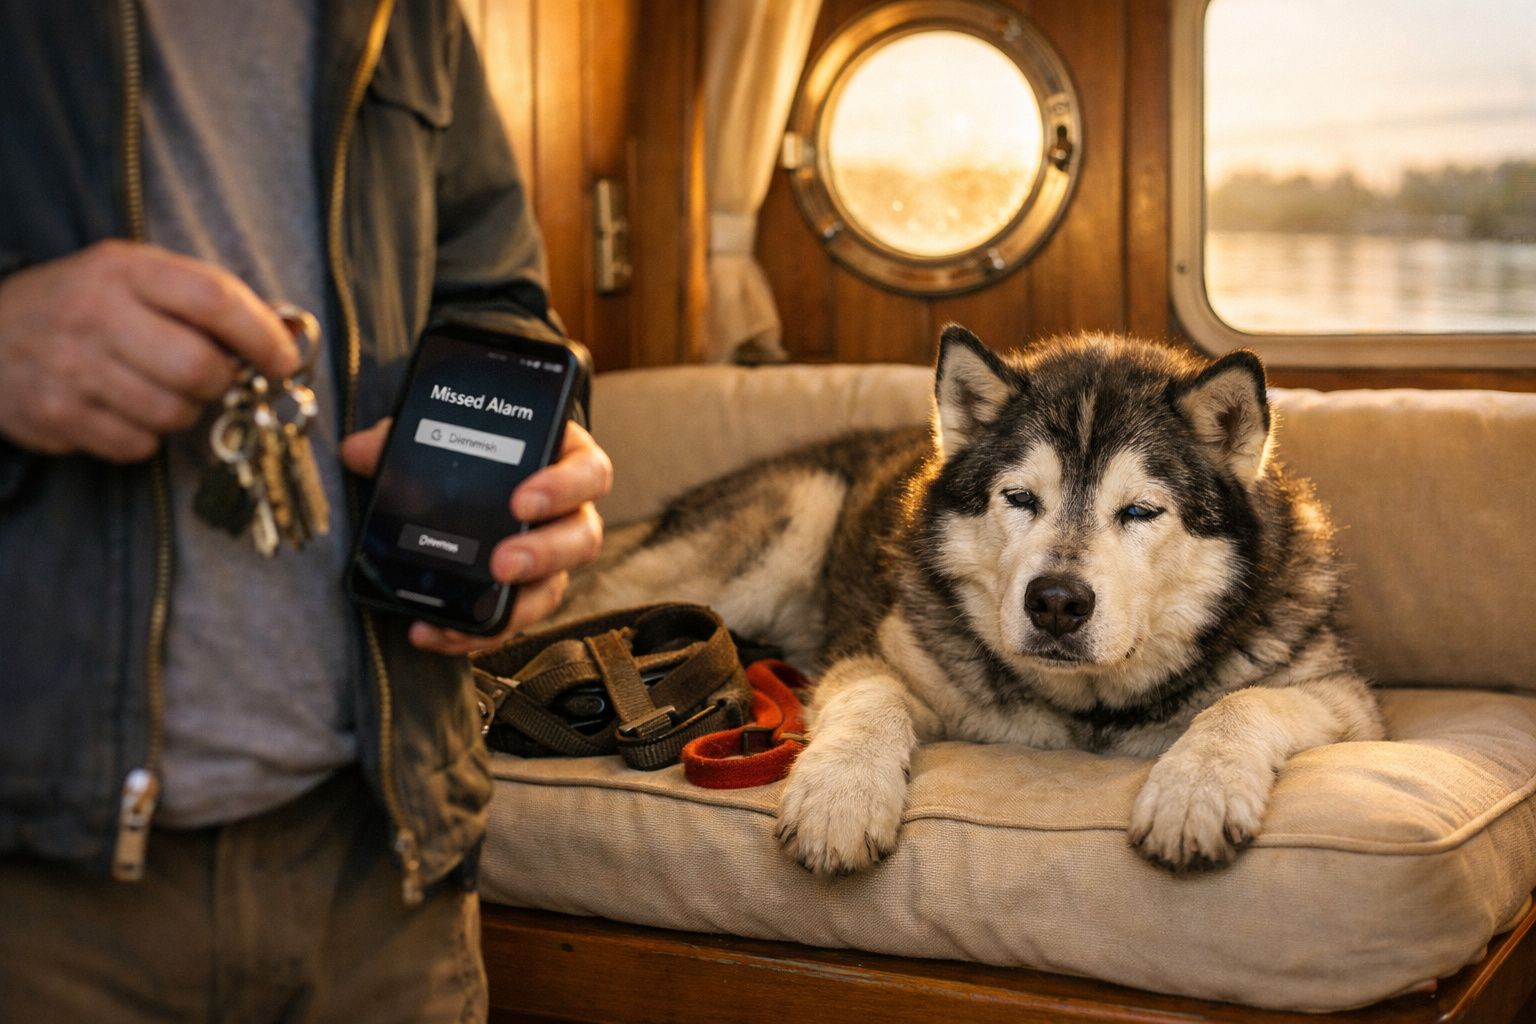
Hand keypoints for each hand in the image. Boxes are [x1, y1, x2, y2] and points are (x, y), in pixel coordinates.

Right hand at [0, 240, 299, 461]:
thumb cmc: (83, 306)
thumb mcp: (133, 278)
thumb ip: (203, 300)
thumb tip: (285, 336)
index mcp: (123, 269)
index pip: (213, 298)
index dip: (262, 335)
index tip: (285, 360)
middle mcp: (93, 313)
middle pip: (198, 367)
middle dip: (221, 383)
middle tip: (213, 380)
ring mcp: (69, 367)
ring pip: (172, 414)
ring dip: (184, 413)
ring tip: (160, 391)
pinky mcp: (54, 415)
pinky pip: (137, 446)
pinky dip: (145, 438)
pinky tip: (123, 411)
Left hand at [341, 417, 612, 654]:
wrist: (478, 477)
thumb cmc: (478, 449)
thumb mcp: (449, 432)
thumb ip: (408, 435)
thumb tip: (358, 450)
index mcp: (564, 462)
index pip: (589, 472)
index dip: (563, 487)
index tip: (523, 499)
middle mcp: (569, 514)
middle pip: (581, 539)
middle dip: (543, 554)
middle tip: (503, 562)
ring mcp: (552, 558)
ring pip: (553, 589)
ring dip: (516, 607)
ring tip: (470, 615)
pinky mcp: (526, 593)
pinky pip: (514, 619)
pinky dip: (479, 632)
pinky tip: (440, 632)